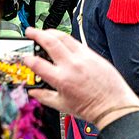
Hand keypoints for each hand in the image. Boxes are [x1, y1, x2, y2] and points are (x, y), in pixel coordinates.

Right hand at [23, 28, 138, 129]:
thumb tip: (33, 91)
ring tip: (44, 32)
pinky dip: (67, 39)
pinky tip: (62, 40)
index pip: (38, 64)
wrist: (113, 105)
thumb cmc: (91, 108)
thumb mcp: (62, 106)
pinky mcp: (93, 54)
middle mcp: (72, 65)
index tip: (25, 57)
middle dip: (37, 34)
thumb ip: (44, 97)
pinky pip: (77, 42)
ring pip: (65, 37)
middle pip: (51, 42)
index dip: (28, 59)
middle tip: (30, 31)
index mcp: (61, 79)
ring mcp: (83, 57)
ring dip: (52, 32)